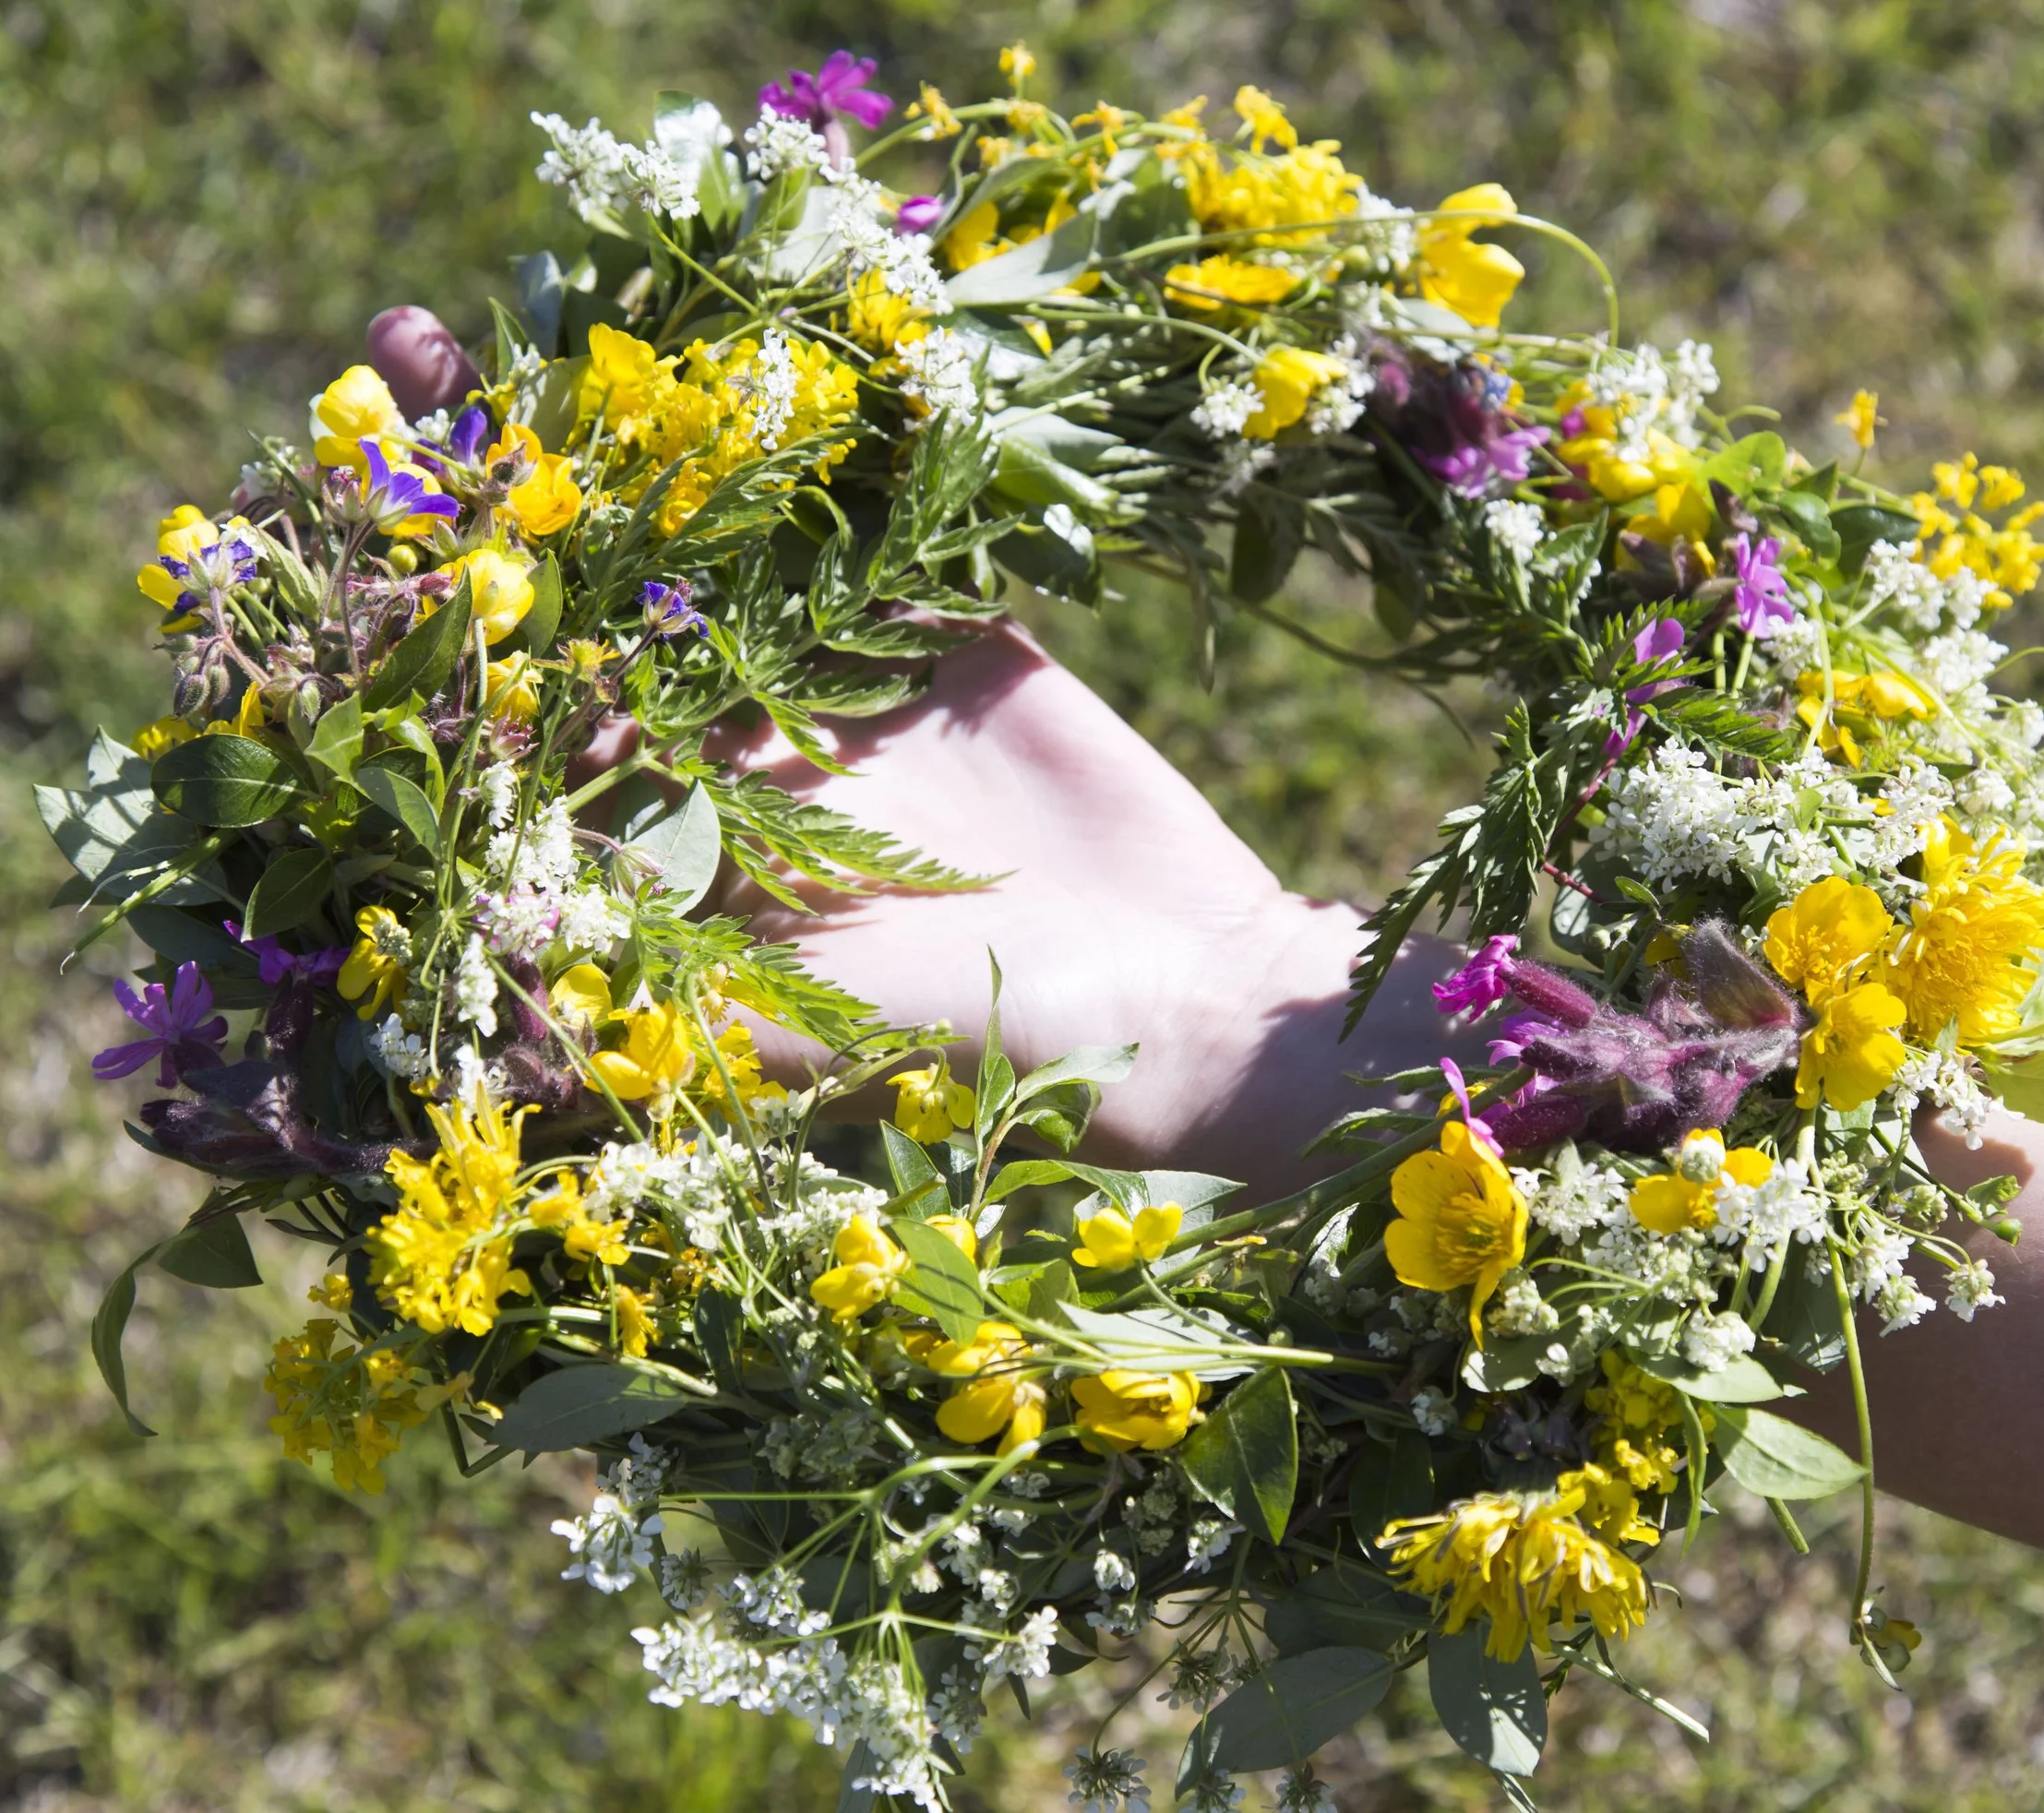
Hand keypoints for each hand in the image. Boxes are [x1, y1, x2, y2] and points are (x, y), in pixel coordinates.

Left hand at [370, 304, 1478, 1193]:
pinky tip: (752, 335)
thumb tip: (468, 901)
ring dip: (631, 427)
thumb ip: (645, 967)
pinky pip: (868, 518)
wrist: (1172, 998)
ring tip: (542, 306)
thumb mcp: (786, 1020)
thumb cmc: (975, 1044)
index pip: (513, 710)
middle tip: (403, 346)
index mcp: (662, 840)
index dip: (421, 612)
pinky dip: (822, 436)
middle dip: (494, 478)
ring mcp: (831, 677)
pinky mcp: (940, 628)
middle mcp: (725, 748)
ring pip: (711, 534)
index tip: (341, 504)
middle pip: (583, 593)